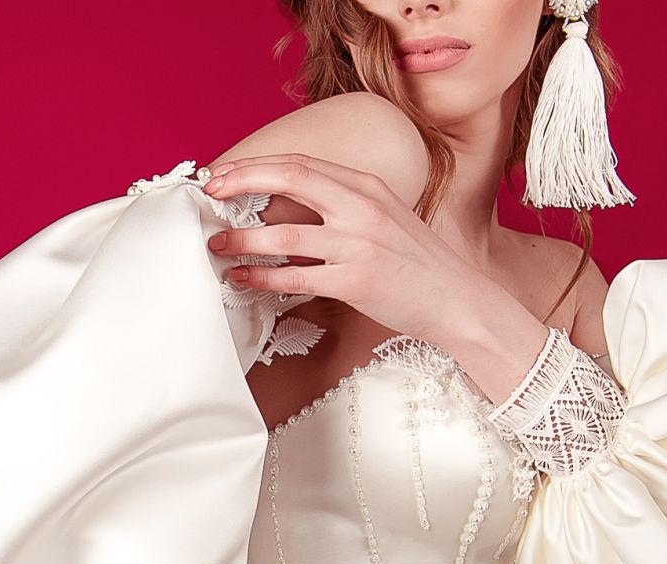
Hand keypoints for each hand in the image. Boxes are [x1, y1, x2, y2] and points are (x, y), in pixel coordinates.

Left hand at [201, 153, 495, 353]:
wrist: (457, 299)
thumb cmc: (415, 262)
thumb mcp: (384, 216)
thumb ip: (344, 203)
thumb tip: (288, 205)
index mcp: (367, 185)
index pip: (302, 162)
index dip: (256, 166)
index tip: (224, 175)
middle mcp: (362, 208)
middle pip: (291, 178)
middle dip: (242, 182)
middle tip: (209, 196)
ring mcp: (359, 245)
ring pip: (285, 235)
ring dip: (243, 239)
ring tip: (218, 245)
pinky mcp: (356, 281)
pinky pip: (296, 277)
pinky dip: (263, 277)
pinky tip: (243, 278)